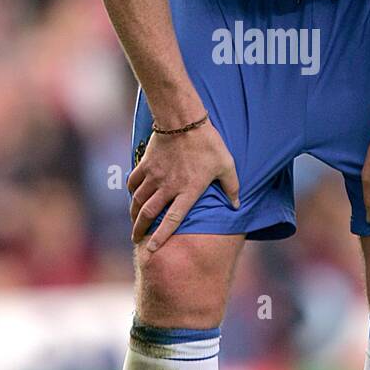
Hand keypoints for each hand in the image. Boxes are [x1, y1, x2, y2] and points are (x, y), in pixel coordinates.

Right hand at [127, 119, 239, 251]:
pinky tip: (132, 196)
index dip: (161, 236)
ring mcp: (154, 176)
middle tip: (136, 239)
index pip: (173, 220)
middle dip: (140, 230)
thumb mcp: (226, 165)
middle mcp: (168, 187)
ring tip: (134, 221)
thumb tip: (238, 205)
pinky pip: (134, 182)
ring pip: (138, 201)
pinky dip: (131, 191)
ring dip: (134, 214)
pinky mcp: (146, 164)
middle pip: (149, 214)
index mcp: (188, 192)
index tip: (152, 249)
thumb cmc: (208, 143)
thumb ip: (232, 187)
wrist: (183, 120)